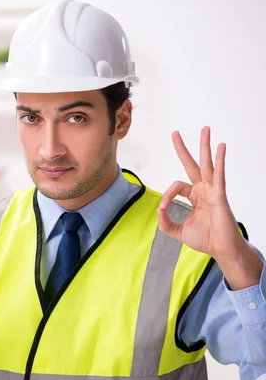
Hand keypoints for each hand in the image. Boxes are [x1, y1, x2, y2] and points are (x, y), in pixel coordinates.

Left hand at [157, 126, 261, 289]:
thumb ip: (165, 223)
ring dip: (206, 146)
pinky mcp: (220, 195)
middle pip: (192, 164)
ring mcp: (213, 191)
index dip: (167, 195)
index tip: (163, 208)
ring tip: (205, 129)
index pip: (176, 186)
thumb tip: (158, 211)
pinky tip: (221, 147)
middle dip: (184, 148)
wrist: (221, 250)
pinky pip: (219, 175)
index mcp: (194, 196)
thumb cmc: (205, 239)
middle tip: (175, 133)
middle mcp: (203, 190)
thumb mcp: (178, 232)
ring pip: (208, 164)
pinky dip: (220, 161)